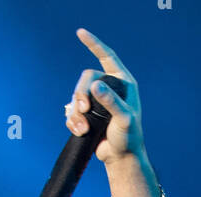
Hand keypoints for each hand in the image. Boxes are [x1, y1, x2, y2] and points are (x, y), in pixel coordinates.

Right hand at [65, 28, 145, 164]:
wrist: (121, 158)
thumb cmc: (128, 138)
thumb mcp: (123, 119)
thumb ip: (111, 102)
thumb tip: (96, 86)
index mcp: (122, 83)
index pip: (107, 57)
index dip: (94, 44)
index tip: (80, 33)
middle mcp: (109, 88)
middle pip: (85, 79)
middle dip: (80, 94)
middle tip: (83, 110)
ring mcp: (97, 101)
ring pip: (76, 95)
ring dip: (75, 112)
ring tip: (82, 128)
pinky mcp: (88, 114)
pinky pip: (72, 110)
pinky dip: (72, 120)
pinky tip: (79, 131)